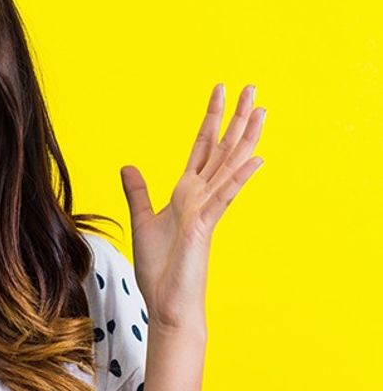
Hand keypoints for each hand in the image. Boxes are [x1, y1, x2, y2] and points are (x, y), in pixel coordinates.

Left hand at [119, 83, 265, 329]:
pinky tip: (255, 158)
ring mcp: (206, 210)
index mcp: (187, 193)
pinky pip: (223, 198)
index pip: (202, 148)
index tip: (220, 92)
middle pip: (222, 149)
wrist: (167, 304)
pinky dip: (238, 177)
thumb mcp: (142, 220)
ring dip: (244, 138)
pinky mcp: (203, 227)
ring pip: (228, 166)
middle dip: (235, 117)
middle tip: (251, 86)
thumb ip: (138, 192)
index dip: (211, 120)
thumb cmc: (160, 269)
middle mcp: (201, 197)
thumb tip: (128, 165)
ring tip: (261, 108)